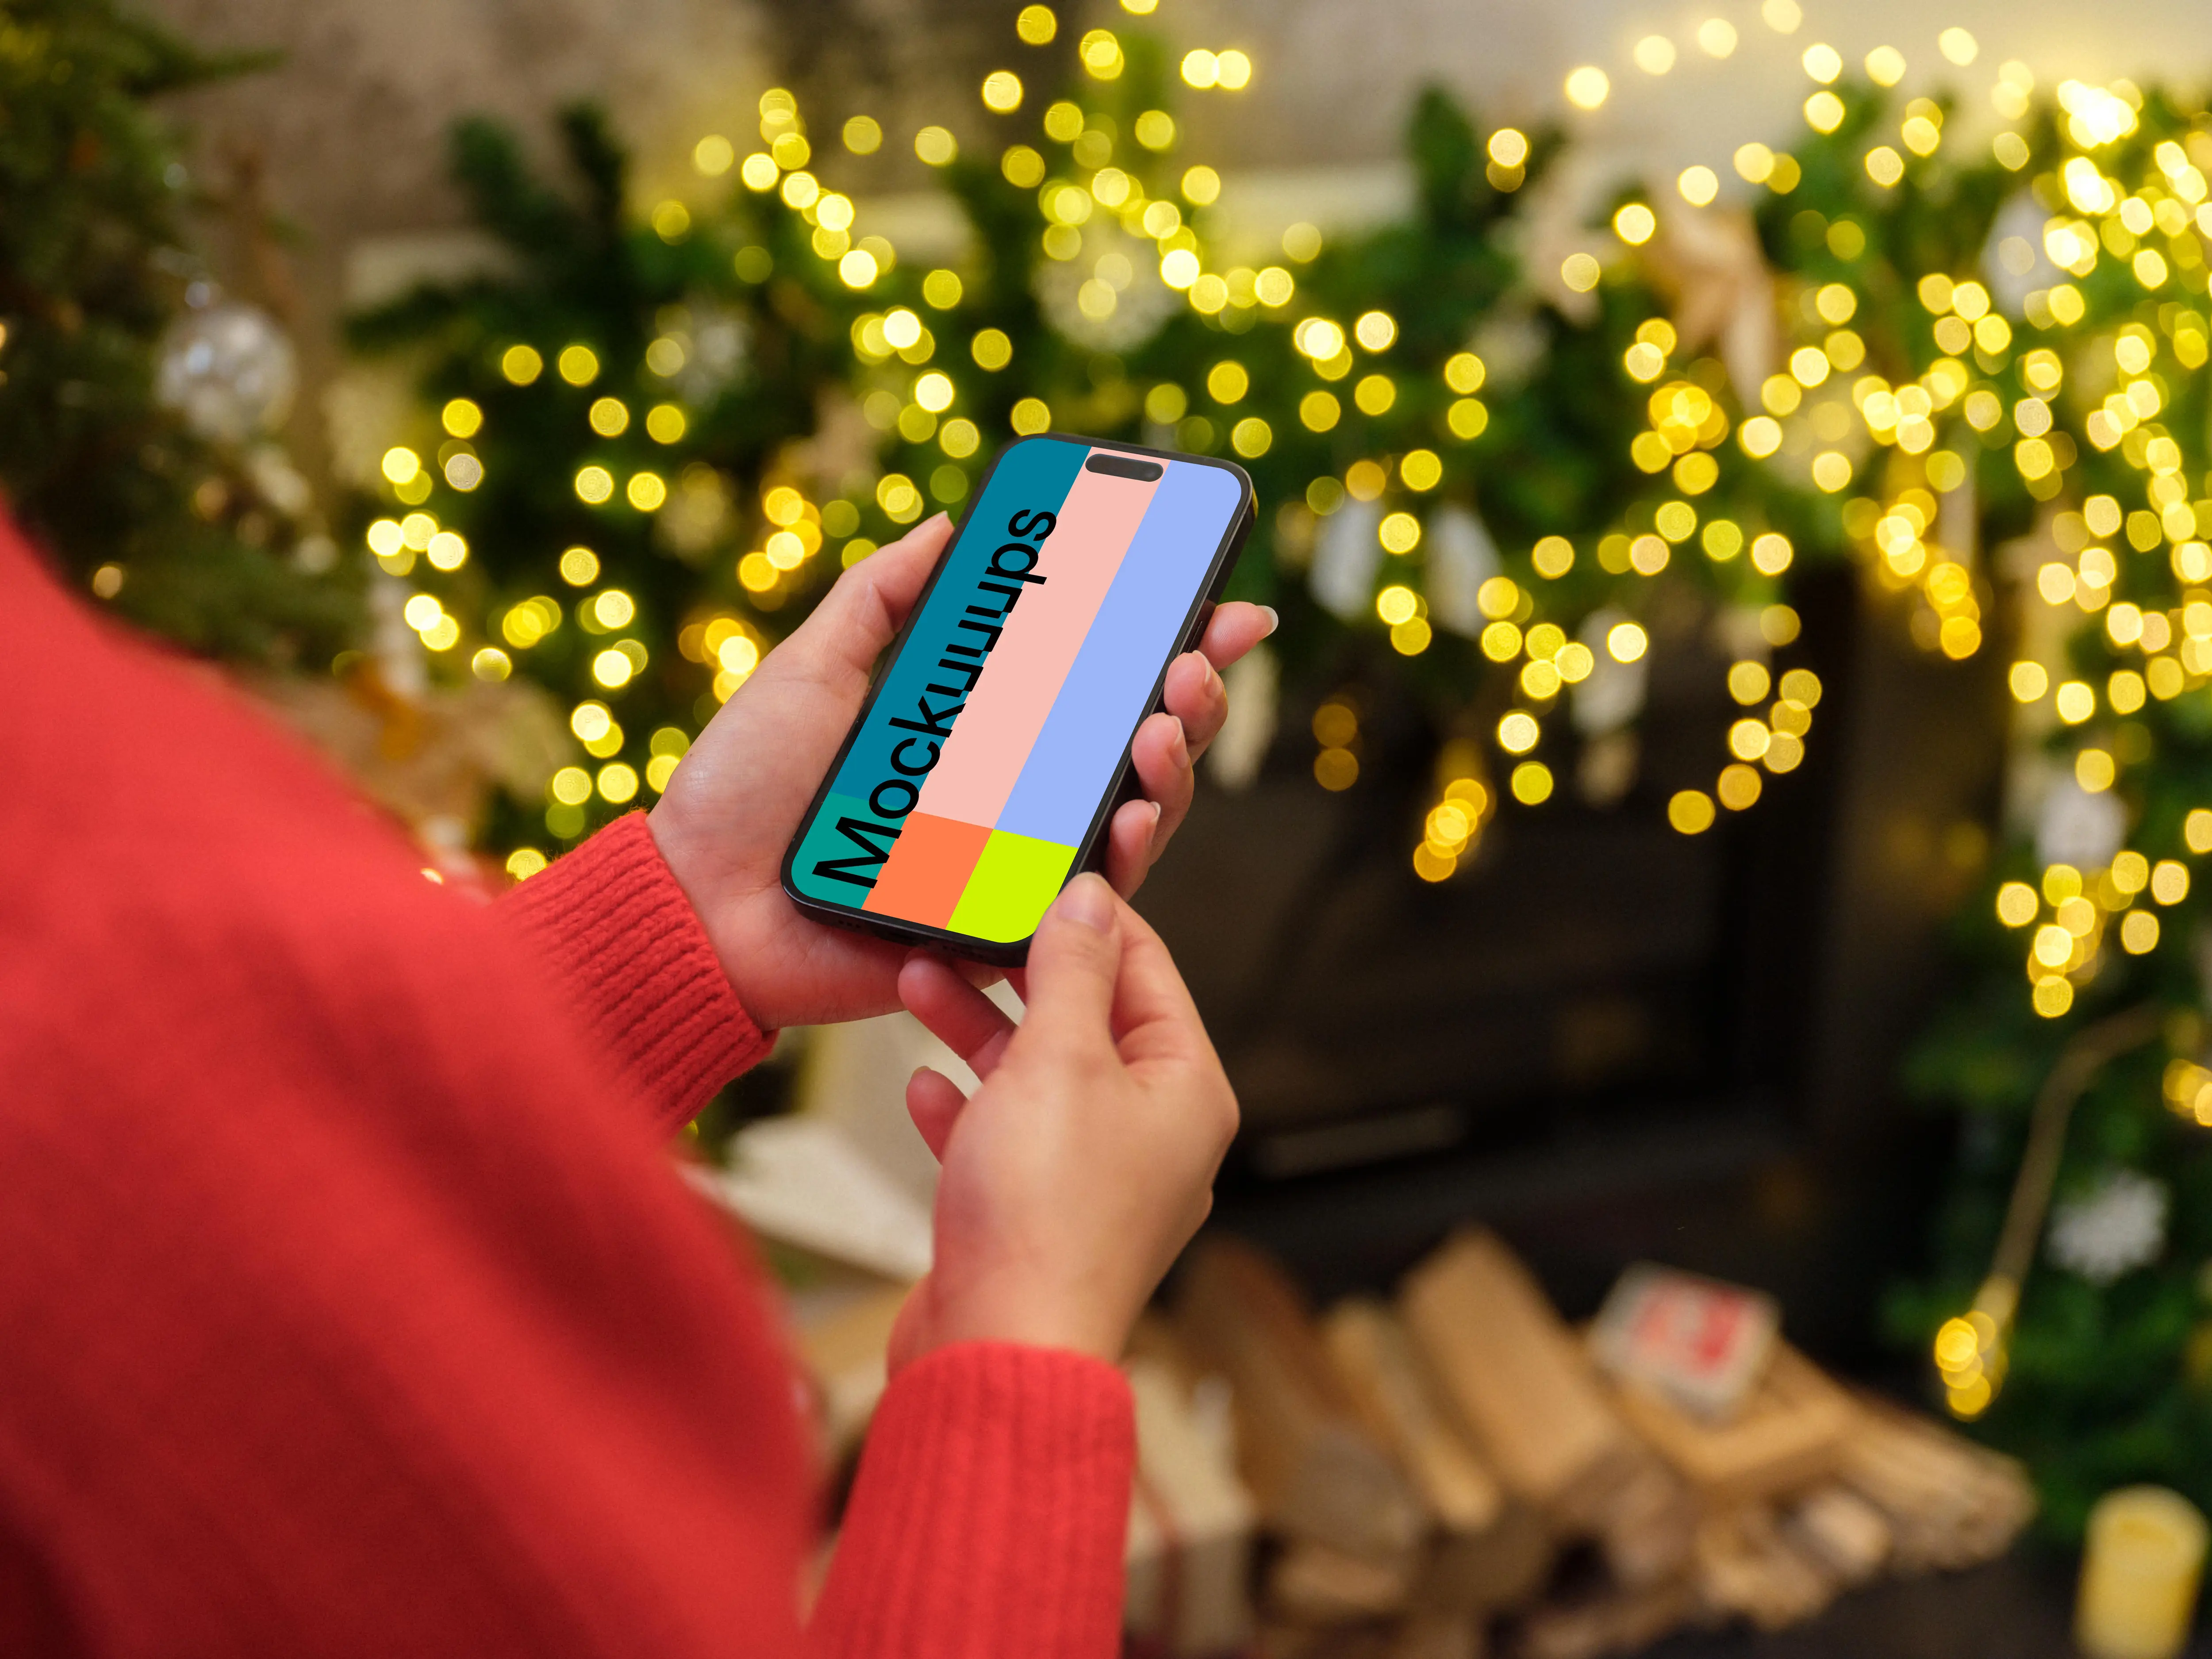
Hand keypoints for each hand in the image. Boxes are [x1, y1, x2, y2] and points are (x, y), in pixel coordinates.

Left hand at [649, 512, 1276, 1031]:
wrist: (693, 897)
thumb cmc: (744, 790)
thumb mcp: (811, 669)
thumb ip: (880, 599)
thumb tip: (951, 525)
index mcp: (978, 736)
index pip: (1092, 686)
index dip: (1164, 647)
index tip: (1216, 601)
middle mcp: (1009, 799)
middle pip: (1134, 749)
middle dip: (1190, 699)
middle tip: (1194, 658)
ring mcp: (1010, 865)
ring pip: (1130, 821)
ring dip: (1169, 771)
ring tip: (1167, 724)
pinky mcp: (996, 930)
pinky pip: (1080, 900)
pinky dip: (1117, 857)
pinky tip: (1130, 814)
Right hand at [887, 874, 1238, 1365]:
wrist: (997, 1352)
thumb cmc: (1042, 1216)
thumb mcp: (1060, 1060)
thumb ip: (1074, 973)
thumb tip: (1093, 899)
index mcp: (1186, 1093)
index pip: (1148, 973)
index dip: (1094, 918)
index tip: (1041, 873)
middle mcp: (1153, 1137)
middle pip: (1089, 1023)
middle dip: (1020, 974)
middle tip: (964, 925)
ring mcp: (1096, 1183)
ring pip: (1038, 1079)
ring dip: (978, 1031)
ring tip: (917, 983)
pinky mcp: (1038, 1220)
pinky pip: (1004, 1142)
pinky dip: (966, 1110)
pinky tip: (921, 1087)